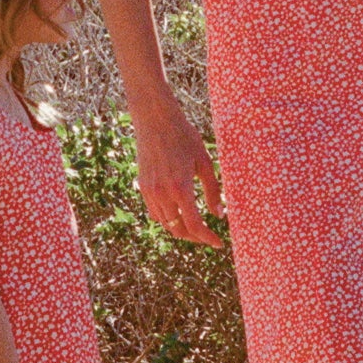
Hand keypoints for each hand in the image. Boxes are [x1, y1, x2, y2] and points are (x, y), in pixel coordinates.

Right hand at [135, 102, 225, 245]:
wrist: (155, 120)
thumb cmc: (184, 136)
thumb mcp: (204, 162)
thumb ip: (212, 191)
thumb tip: (219, 215)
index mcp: (181, 188)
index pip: (194, 225)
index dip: (207, 238)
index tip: (218, 243)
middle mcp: (162, 194)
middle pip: (178, 230)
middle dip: (195, 238)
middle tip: (208, 237)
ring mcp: (149, 191)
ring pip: (165, 224)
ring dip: (180, 229)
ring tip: (195, 227)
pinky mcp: (142, 187)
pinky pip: (155, 213)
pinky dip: (167, 219)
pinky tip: (178, 214)